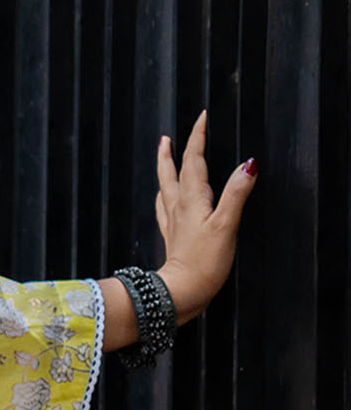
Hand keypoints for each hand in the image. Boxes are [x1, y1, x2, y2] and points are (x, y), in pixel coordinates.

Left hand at [154, 111, 256, 322]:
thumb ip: (236, 194)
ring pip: (165, 188)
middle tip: (166, 136)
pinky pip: (165, 209)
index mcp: (192, 198)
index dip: (197, 137)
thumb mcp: (226, 225)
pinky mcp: (172, 237)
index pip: (193, 159)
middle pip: (171, 171)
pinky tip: (164, 199)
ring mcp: (173, 222)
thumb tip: (248, 164)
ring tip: (162, 159)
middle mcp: (179, 206)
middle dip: (171, 151)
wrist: (181, 292)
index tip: (202, 117)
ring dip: (164, 170)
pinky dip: (164, 197)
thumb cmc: (204, 262)